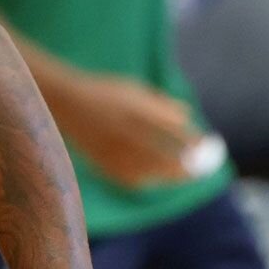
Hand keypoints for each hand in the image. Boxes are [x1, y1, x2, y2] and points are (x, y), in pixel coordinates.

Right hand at [47, 70, 197, 188]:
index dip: (193, 141)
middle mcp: (126, 131)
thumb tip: (188, 116)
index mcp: (137, 110)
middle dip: (187, 164)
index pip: (175, 131)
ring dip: (169, 175)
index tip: (206, 144)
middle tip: (200, 168)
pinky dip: (146, 179)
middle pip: (166, 155)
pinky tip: (153, 177)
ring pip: (150, 171)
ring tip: (182, 175)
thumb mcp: (134, 89)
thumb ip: (161, 104)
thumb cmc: (105, 92)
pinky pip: (130, 177)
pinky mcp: (102, 162)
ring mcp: (113, 149)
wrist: (62, 102)